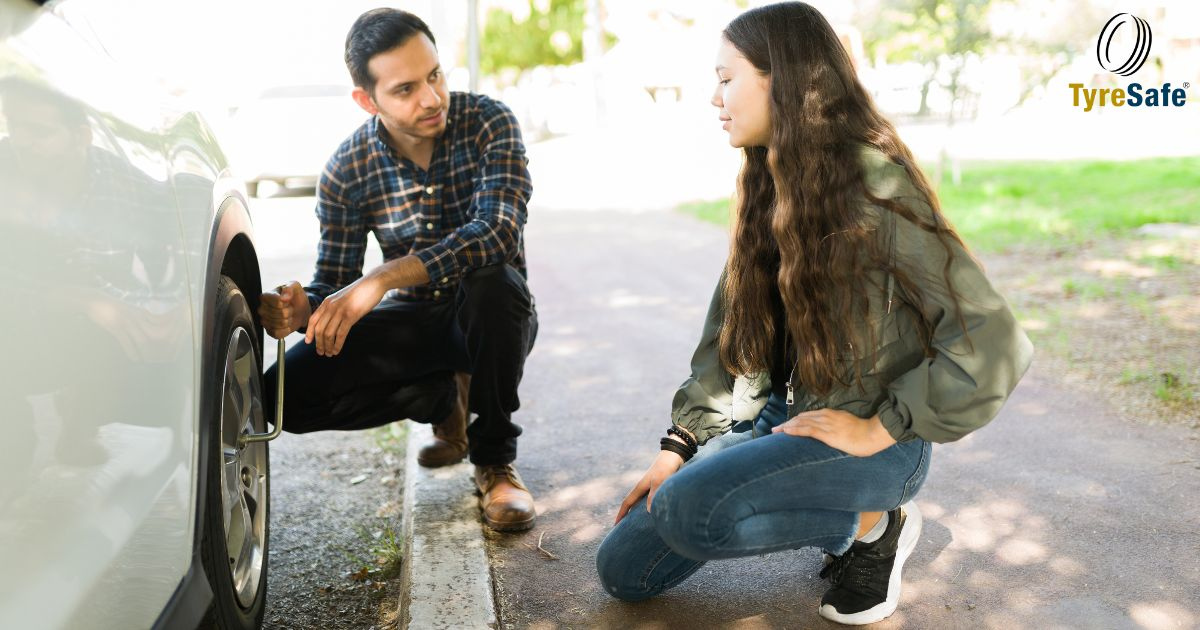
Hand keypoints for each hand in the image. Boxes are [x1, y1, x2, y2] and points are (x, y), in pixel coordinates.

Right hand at [258, 281, 309, 338]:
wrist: (300, 309)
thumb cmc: (295, 296)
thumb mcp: (295, 286)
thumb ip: (289, 288)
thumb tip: (284, 298)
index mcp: (265, 296)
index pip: (278, 303)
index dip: (287, 303)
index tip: (288, 300)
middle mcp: (261, 309)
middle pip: (281, 314)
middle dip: (290, 312)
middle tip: (289, 308)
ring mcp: (264, 321)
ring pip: (280, 324)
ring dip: (289, 320)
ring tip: (288, 315)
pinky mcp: (269, 331)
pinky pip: (278, 334)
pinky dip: (286, 330)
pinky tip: (287, 324)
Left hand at [305, 275, 385, 355]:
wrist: (373, 283)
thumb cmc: (360, 292)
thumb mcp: (342, 298)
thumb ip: (334, 307)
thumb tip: (331, 321)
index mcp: (327, 302)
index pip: (313, 319)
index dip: (309, 332)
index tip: (308, 342)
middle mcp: (331, 306)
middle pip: (319, 329)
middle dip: (319, 343)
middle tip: (321, 352)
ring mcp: (340, 311)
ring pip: (328, 334)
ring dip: (327, 346)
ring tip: (330, 354)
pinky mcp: (351, 315)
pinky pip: (340, 334)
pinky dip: (337, 345)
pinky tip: (337, 350)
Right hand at [615, 448, 684, 524]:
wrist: (675, 454)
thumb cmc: (666, 466)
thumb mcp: (660, 480)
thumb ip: (654, 494)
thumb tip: (648, 511)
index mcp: (640, 486)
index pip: (627, 502)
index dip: (621, 514)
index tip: (615, 525)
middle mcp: (643, 487)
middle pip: (631, 503)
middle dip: (626, 515)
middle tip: (623, 528)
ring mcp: (650, 486)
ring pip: (640, 502)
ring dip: (636, 512)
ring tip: (637, 523)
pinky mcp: (658, 485)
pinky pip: (649, 500)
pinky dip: (647, 507)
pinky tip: (652, 512)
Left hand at [771, 409, 896, 456]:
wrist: (872, 434)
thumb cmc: (863, 433)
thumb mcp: (847, 426)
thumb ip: (836, 427)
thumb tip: (829, 434)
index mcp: (830, 414)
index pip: (808, 416)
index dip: (795, 421)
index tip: (785, 426)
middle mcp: (826, 416)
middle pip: (801, 418)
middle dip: (787, 424)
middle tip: (775, 430)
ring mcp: (826, 424)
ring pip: (801, 423)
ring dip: (787, 427)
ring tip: (776, 432)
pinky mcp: (827, 433)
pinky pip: (807, 430)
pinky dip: (795, 430)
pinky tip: (786, 432)